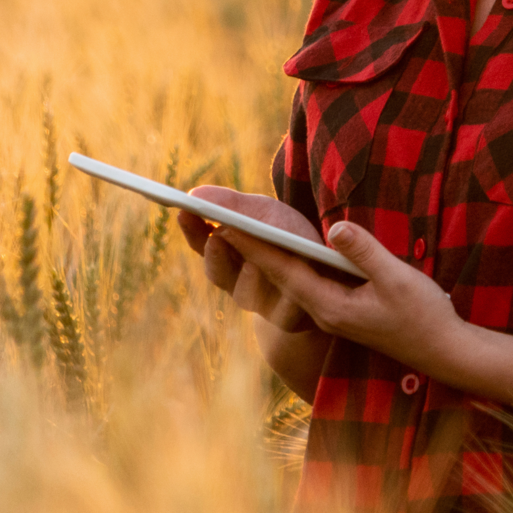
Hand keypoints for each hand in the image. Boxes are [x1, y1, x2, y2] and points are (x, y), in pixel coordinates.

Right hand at [175, 187, 320, 332]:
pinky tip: (289, 289)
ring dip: (248, 279)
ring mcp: (263, 302)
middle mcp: (239, 281)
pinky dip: (282, 298)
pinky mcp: (287, 318)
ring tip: (252, 263)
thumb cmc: (290, 235)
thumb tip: (195, 193)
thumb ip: (232, 205)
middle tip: (216, 237)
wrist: (329, 270)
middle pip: (219, 273)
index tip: (184, 210)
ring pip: (246, 294)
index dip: (192, 229)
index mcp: (229, 253)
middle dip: (217, 256)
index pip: (202, 243)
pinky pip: (280, 312)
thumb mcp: (264, 213)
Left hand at [215, 219, 471, 376]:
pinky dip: (286, 264)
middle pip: (277, 276)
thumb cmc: (424, 315)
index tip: (226, 225)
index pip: (283, 272)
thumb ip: (365, 253)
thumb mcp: (398, 279)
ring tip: (234, 230)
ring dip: (262, 256)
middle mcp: (323, 312)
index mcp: (331, 307)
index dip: (254, 247)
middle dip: (247, 249)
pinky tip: (277, 250)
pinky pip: (303, 284)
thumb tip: (335, 229)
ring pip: (288, 281)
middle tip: (217, 221)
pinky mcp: (340, 309)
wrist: (443, 352)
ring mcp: (330, 312)